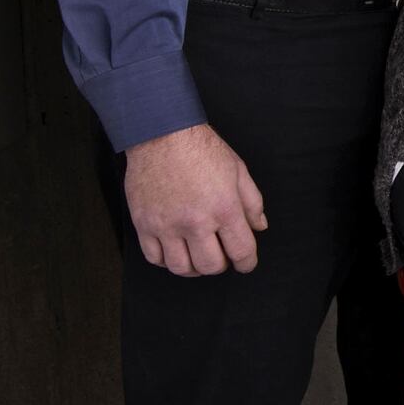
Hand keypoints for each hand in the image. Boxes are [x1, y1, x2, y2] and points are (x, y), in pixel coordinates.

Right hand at [122, 124, 267, 275]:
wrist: (163, 136)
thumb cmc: (202, 150)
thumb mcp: (239, 171)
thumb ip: (252, 202)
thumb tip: (259, 226)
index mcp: (224, 208)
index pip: (241, 250)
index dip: (247, 263)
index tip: (246, 264)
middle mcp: (195, 221)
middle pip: (210, 265)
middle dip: (221, 266)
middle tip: (223, 257)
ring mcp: (166, 226)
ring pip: (181, 267)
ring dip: (194, 268)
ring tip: (199, 257)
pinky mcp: (144, 225)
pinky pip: (154, 258)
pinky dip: (167, 261)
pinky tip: (175, 251)